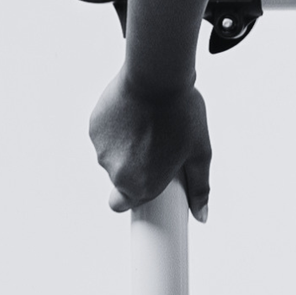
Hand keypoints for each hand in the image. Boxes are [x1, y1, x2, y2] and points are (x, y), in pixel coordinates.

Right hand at [90, 75, 211, 221]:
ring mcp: (101, 150)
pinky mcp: (93, 128)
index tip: (148, 182)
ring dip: (126, 147)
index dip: (137, 194)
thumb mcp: (200, 152)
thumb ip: (199, 187)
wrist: (157, 78)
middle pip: (120, 180)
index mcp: (141, 185)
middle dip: (136, 167)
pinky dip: (116, 129)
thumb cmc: (182, 114)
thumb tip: (202, 216)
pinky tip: (134, 114)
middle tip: (157, 145)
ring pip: (111, 156)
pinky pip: (103, 136)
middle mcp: (116, 173)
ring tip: (149, 124)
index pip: (126, 204)